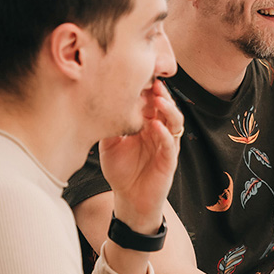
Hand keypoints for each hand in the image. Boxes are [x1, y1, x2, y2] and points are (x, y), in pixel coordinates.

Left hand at [100, 79, 183, 231]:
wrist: (129, 199)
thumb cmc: (121, 171)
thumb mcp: (109, 145)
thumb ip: (109, 126)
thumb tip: (98, 105)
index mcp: (146, 124)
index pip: (151, 101)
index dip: (147, 89)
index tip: (138, 74)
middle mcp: (159, 131)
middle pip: (165, 106)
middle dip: (161, 93)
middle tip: (151, 80)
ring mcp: (166, 145)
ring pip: (174, 121)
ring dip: (168, 109)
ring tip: (158, 99)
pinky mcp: (169, 160)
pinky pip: (170, 144)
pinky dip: (164, 134)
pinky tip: (154, 126)